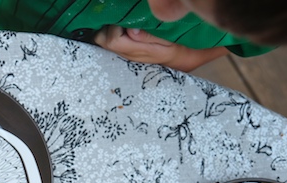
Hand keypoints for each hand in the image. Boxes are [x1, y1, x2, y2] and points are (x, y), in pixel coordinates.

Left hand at [94, 26, 228, 71]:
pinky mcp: (127, 49)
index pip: (111, 40)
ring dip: (109, 28)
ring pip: (104, 40)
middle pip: (102, 40)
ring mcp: (125, 52)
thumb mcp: (169, 41)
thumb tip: (131, 31)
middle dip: (107, 26)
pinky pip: (111, 39)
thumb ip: (150, 37)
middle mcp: (126, 53)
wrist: (185, 59)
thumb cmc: (179, 47)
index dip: (113, 26)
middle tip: (121, 19)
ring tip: (123, 22)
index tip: (126, 19)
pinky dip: (113, 31)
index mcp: (136, 51)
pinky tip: (123, 25)